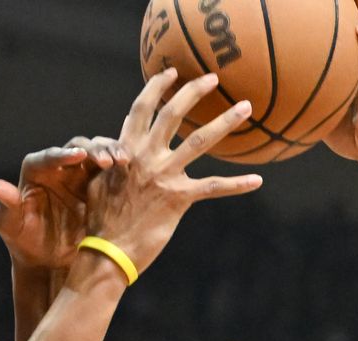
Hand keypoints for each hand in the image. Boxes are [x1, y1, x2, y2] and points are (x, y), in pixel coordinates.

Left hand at [0, 138, 124, 272]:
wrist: (48, 262)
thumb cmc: (24, 243)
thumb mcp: (12, 227)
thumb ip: (7, 205)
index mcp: (36, 171)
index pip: (48, 157)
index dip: (63, 155)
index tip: (78, 156)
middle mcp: (60, 167)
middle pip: (78, 148)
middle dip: (94, 150)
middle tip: (109, 161)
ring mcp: (82, 175)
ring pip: (99, 154)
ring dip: (113, 154)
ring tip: (125, 163)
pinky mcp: (100, 186)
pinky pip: (113, 172)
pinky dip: (124, 169)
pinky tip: (136, 172)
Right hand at [83, 70, 263, 274]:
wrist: (108, 251)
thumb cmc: (102, 220)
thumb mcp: (100, 183)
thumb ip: (115, 161)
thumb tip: (122, 143)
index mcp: (125, 150)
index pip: (141, 108)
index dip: (156, 87)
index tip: (171, 72)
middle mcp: (146, 156)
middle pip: (173, 113)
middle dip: (193, 91)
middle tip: (213, 78)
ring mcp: (164, 176)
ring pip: (200, 140)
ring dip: (225, 121)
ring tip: (245, 107)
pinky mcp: (179, 198)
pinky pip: (214, 187)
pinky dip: (237, 184)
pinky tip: (257, 180)